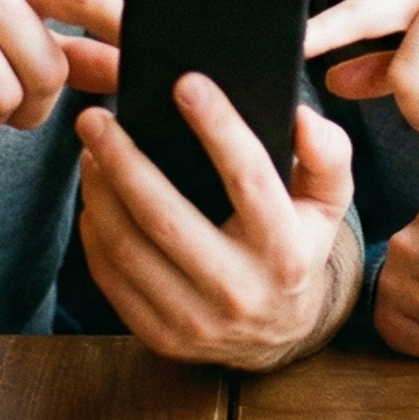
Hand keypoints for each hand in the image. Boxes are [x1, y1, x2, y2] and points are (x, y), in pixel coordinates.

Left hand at [75, 75, 354, 369]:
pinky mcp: (162, 336)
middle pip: (165, 217)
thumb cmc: (297, 246)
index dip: (218, 127)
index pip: (249, 178)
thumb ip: (327, 154)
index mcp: (285, 251)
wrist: (280, 335)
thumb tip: (301, 118)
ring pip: (128, 248)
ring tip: (90, 151)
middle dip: (122, 159)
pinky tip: (95, 197)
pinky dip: (95, 231)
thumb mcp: (328, 201)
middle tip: (94, 117)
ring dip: (99, 192)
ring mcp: (197, 321)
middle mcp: (240, 290)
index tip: (186, 83)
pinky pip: (112, 279)